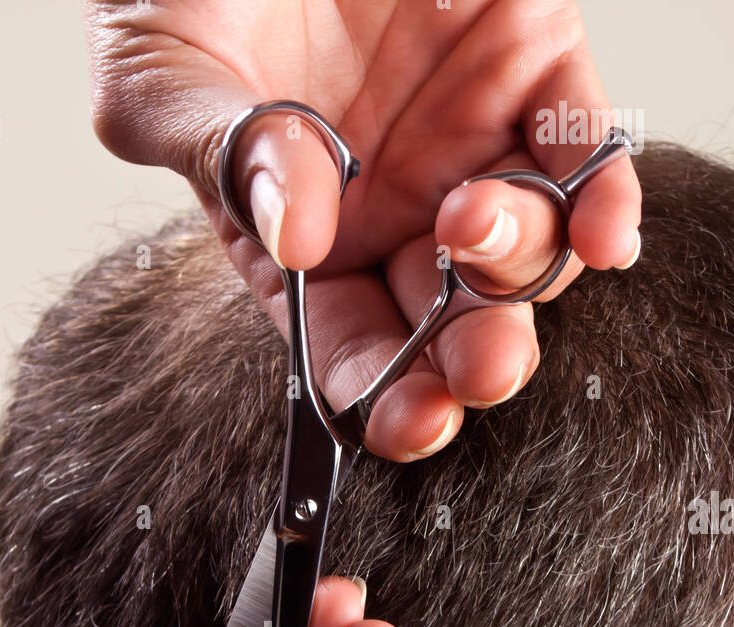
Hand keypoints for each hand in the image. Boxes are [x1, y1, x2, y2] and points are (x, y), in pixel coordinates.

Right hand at [86, 0, 640, 460]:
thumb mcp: (164, 71)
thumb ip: (218, 155)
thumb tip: (294, 239)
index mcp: (302, 243)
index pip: (350, 348)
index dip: (383, 398)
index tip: (408, 422)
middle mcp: (390, 211)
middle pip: (449, 322)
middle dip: (471, 360)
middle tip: (479, 368)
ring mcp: (464, 143)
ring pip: (523, 251)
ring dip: (517, 266)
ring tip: (469, 220)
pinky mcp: (529, 65)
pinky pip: (583, 151)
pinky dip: (601, 197)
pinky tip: (599, 229)